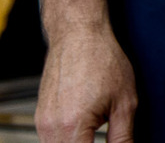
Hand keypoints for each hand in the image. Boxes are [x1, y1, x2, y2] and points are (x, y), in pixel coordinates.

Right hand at [35, 24, 137, 142]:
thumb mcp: (124, 103)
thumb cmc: (102, 59)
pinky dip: (69, 142)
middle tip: (105, 136)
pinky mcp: (40, 117)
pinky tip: (85, 132)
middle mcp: (51, 128)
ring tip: (96, 131)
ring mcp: (42, 123)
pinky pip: (52, 141)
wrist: (77, 32)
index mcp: (73, 128)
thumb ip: (123, 138)